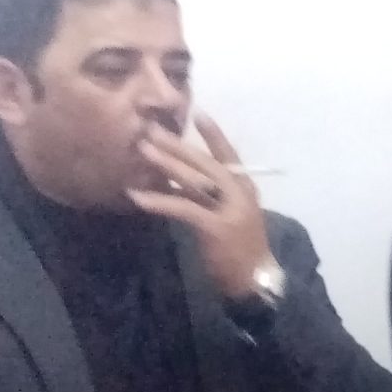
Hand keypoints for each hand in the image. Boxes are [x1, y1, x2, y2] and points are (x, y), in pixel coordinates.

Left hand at [129, 113, 274, 303]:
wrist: (254, 280)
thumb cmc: (241, 248)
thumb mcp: (233, 215)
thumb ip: (213, 196)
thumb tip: (180, 177)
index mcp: (246, 189)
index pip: (229, 155)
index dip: (214, 134)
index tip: (197, 111)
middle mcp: (241, 194)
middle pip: (206, 163)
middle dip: (178, 145)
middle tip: (151, 129)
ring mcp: (230, 210)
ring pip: (195, 180)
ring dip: (166, 164)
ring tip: (143, 150)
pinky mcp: (216, 227)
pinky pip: (182, 207)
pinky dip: (159, 201)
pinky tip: (137, 195)